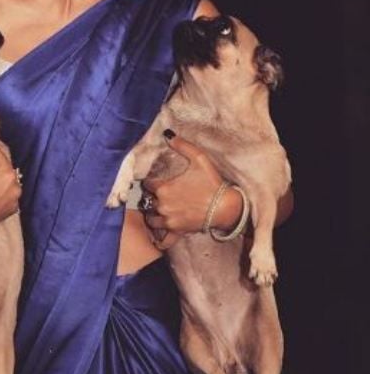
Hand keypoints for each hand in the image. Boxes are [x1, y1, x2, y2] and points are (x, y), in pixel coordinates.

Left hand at [142, 134, 241, 248]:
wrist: (225, 207)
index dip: (151, 182)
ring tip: (159, 210)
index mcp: (163, 189)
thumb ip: (182, 146)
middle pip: (147, 202)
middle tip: (159, 195)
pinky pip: (162, 239)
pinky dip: (159, 238)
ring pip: (151, 219)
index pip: (147, 185)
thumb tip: (168, 134)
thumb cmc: (212, 183)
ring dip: (153, 215)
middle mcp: (162, 206)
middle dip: (152, 198)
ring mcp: (169, 221)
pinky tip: (158, 235)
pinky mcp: (177, 232)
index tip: (156, 181)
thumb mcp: (199, 159)